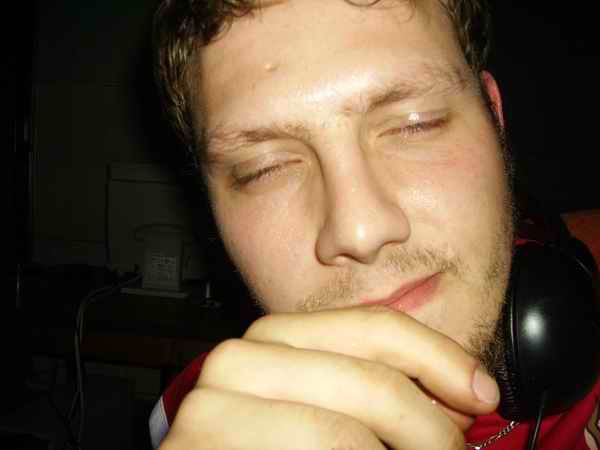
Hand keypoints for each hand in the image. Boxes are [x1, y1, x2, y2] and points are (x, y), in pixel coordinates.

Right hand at [159, 306, 499, 449]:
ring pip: (344, 434)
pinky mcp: (195, 447)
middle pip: (368, 380)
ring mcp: (210, 408)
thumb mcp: (330, 406)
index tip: (483, 391)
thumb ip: (374, 393)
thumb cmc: (277, 442)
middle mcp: (236, 361)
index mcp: (271, 338)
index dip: (438, 356)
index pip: (371, 326)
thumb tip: (464, 395)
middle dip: (431, 424)